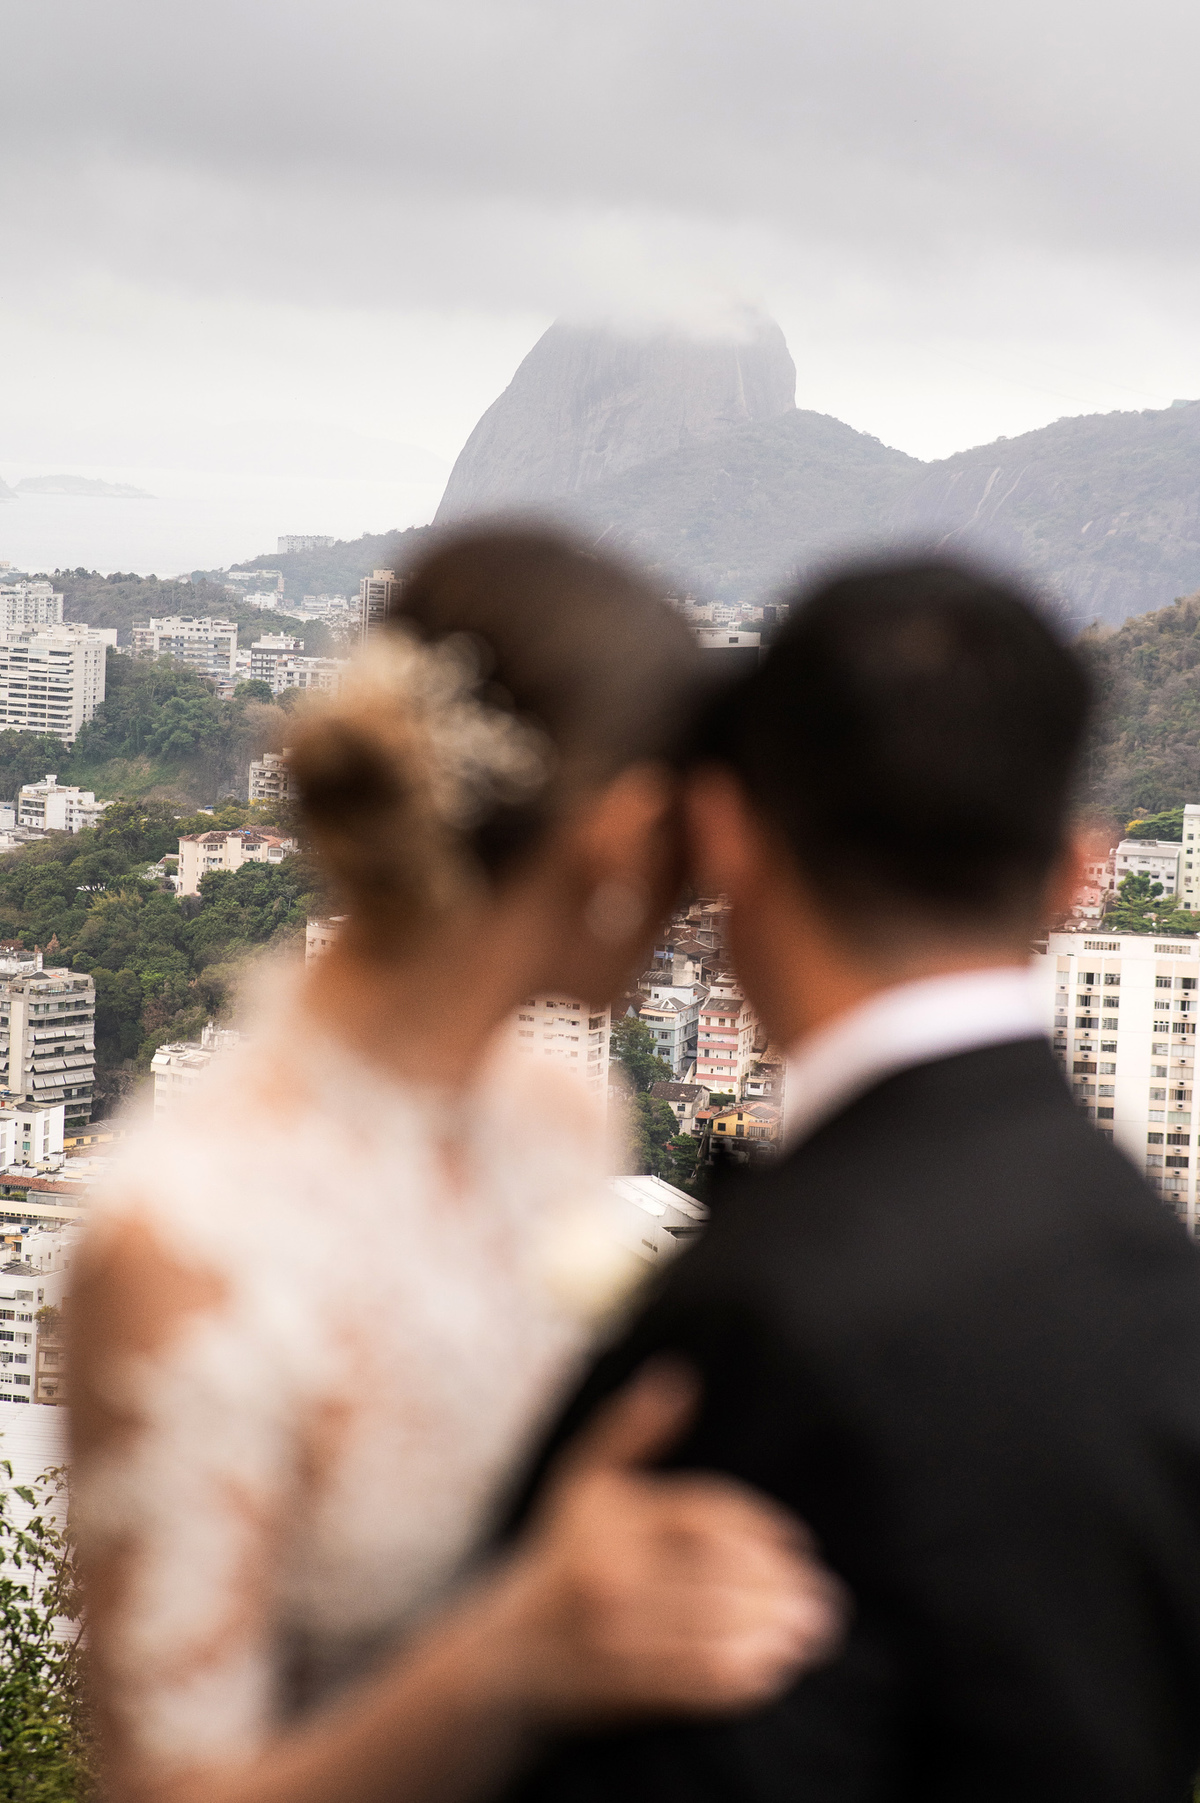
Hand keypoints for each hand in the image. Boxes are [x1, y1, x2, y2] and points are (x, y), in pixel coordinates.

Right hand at [486, 1359, 847, 1722]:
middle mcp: (609, 1572)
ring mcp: (613, 1634)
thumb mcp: (584, 1479)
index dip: (763, 1530)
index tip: (801, 1545)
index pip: (708, 1518)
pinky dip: (746, 1678)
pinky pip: (698, 1682)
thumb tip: (680, 1376)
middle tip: (826, 1597)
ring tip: (815, 1633)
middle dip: (782, 1587)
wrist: (504, 1656)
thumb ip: (632, 1428)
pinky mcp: (620, 1686)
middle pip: (720, 1576)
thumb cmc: (560, 1554)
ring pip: (716, 1630)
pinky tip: (777, 1669)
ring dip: (775, 1633)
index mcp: (610, 1518)